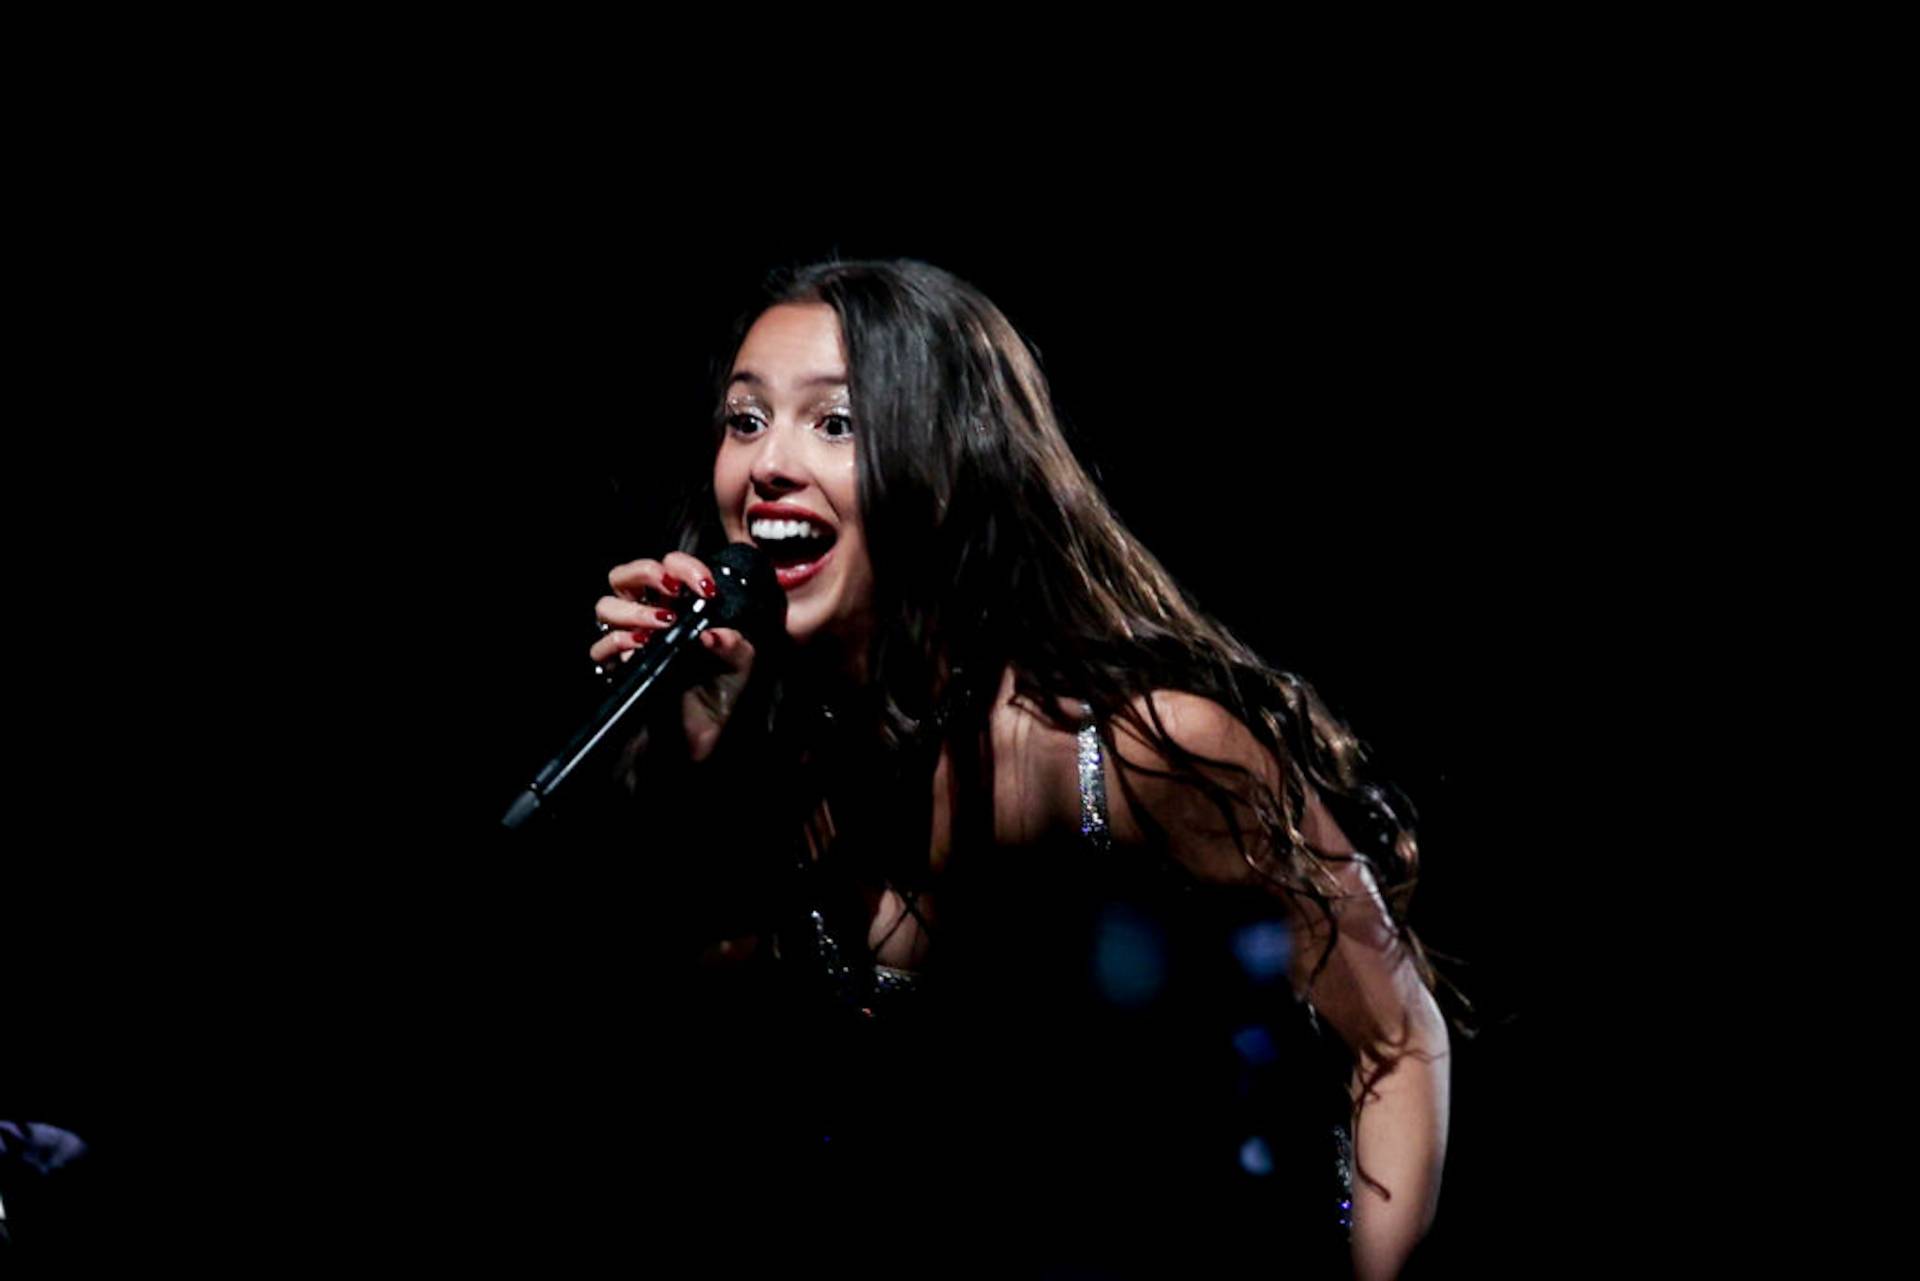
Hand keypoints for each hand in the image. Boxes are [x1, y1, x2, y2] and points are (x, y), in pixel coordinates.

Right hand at [591, 551, 757, 762]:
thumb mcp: (740, 662)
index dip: (685, 567)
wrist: (706, 730)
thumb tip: (711, 633)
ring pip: (606, 606)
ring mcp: (631, 640)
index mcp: (678, 603)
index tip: (706, 587)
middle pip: (624, 575)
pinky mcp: (619, 667)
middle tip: (672, 590)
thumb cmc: (721, 688)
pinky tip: (642, 646)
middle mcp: (649, 615)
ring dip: (634, 610)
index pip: (669, 566)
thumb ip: (733, 643)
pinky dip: (618, 642)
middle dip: (646, 572)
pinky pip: (601, 649)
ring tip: (662, 623)